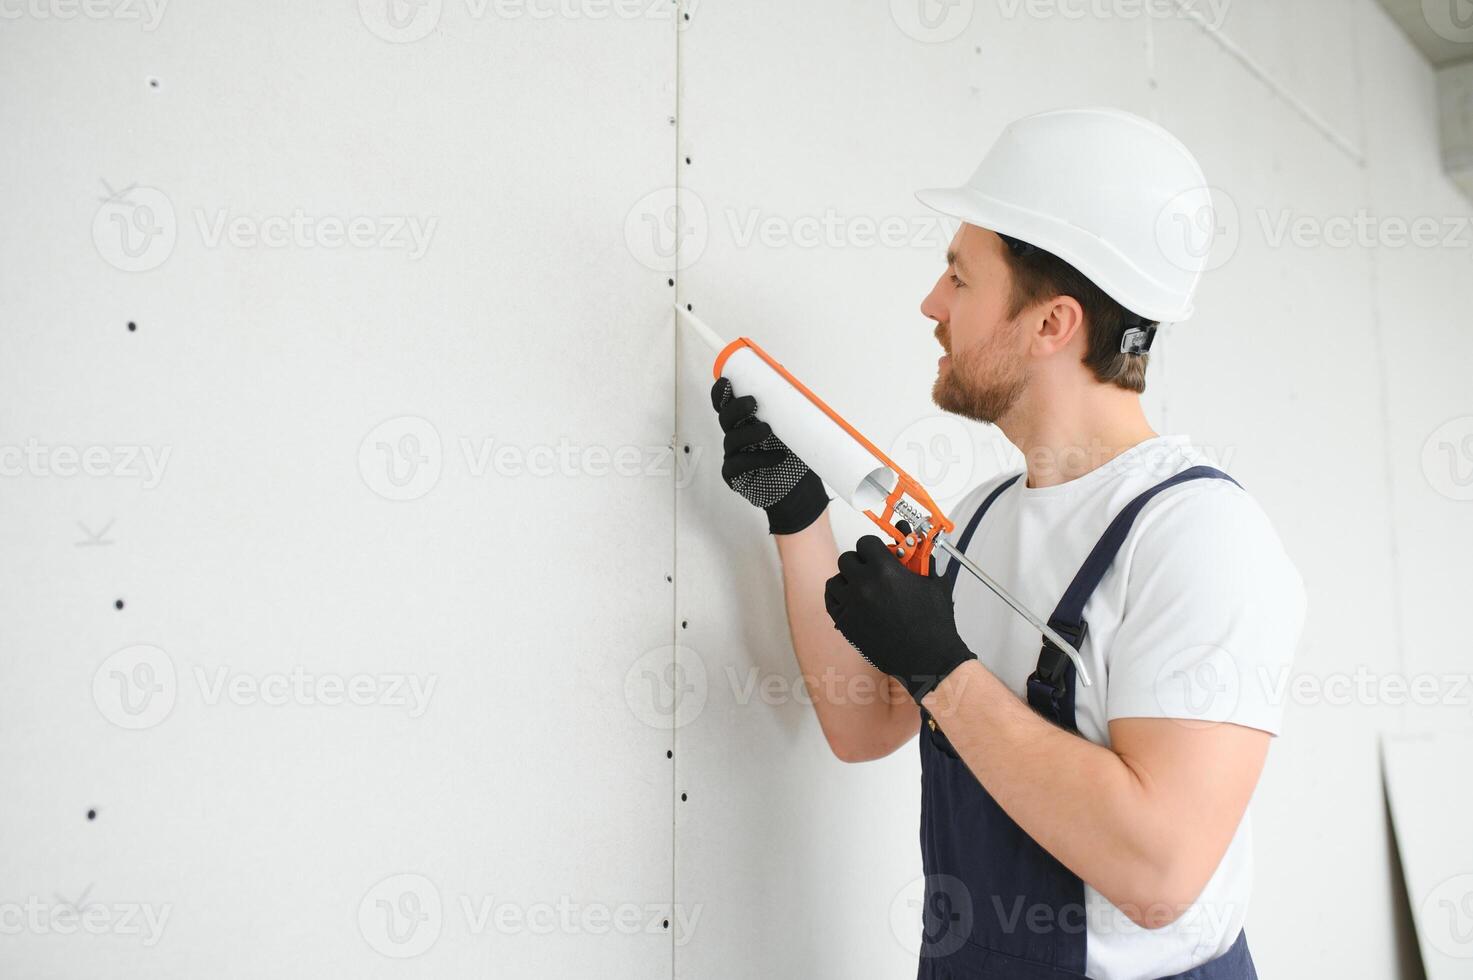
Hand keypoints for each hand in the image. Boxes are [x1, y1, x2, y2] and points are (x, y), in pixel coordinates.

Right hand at [710, 377, 829, 534]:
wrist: (800, 489)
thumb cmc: (795, 456)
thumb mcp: (796, 428)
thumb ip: (789, 406)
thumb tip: (787, 378)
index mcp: (745, 421)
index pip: (725, 404)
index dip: (721, 393)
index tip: (727, 382)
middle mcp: (736, 435)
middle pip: (725, 418)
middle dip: (736, 408)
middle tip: (753, 403)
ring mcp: (734, 455)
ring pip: (731, 440)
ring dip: (749, 433)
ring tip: (768, 430)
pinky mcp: (734, 475)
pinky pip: (739, 464)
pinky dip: (759, 459)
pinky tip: (778, 456)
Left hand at [824, 535, 976, 702]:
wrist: (929, 658)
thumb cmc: (934, 623)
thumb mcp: (934, 581)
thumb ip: (919, 555)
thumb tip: (907, 536)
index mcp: (886, 571)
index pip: (865, 542)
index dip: (873, 547)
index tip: (879, 553)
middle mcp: (864, 586)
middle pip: (848, 558)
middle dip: (860, 562)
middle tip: (872, 571)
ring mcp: (852, 605)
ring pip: (835, 579)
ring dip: (847, 580)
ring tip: (862, 587)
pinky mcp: (845, 624)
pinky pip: (830, 600)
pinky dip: (838, 597)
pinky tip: (851, 599)